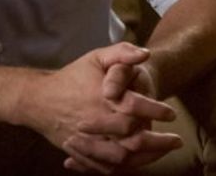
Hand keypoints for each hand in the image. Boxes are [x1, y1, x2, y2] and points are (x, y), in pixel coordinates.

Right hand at [17, 42, 181, 173]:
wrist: (39, 100)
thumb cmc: (73, 76)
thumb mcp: (97, 56)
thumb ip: (122, 52)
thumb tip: (145, 54)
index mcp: (100, 99)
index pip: (134, 109)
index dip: (156, 111)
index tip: (172, 114)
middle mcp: (94, 123)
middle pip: (131, 141)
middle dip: (158, 142)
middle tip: (176, 140)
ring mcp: (87, 142)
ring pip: (121, 159)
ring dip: (146, 158)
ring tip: (163, 152)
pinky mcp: (81, 154)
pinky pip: (106, 169)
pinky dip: (124, 168)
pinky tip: (139, 161)